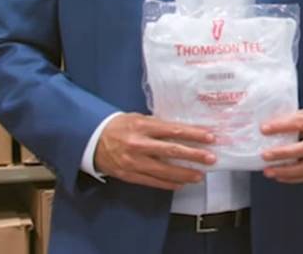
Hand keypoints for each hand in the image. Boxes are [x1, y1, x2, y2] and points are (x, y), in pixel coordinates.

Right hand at [94, 113, 215, 190]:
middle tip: (211, 158)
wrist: (91, 140)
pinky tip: (181, 183)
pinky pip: (152, 181)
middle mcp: (139, 144)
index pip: (173, 130)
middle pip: (171, 150)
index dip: (193, 134)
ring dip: (184, 173)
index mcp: (143, 126)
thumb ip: (158, 125)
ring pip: (163, 170)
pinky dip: (167, 183)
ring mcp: (134, 161)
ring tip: (199, 175)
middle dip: (193, 155)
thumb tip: (183, 131)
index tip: (209, 137)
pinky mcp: (129, 174)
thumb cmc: (119, 126)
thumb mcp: (138, 119)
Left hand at [259, 106, 302, 182]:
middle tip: (265, 155)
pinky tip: (280, 176)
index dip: (280, 127)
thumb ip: (293, 118)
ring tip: (269, 171)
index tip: (264, 129)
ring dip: (285, 171)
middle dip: (282, 154)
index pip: (299, 123)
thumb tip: (271, 125)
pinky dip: (292, 178)